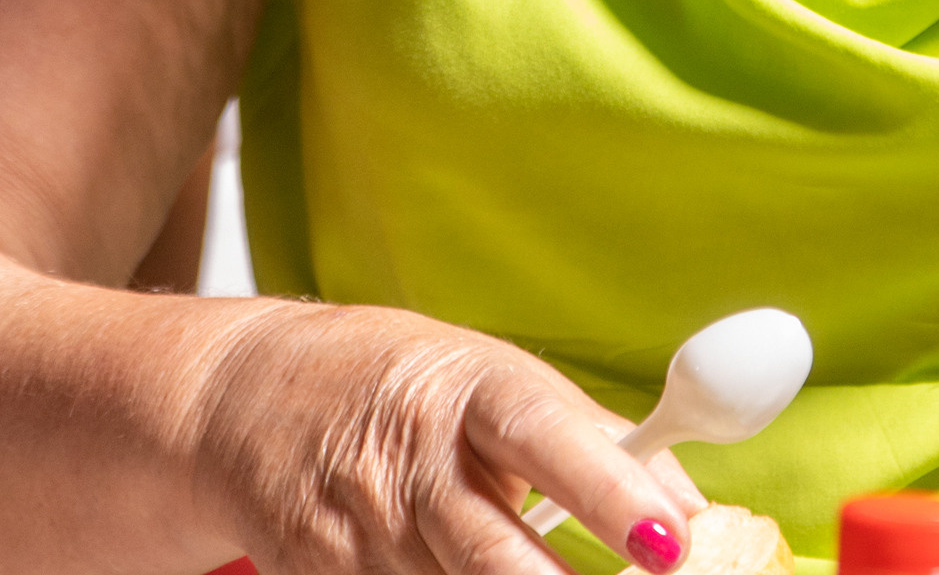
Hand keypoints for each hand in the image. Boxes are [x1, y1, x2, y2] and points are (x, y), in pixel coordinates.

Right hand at [194, 303, 700, 574]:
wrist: (246, 400)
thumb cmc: (401, 388)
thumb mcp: (491, 384)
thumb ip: (589, 443)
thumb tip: (693, 511)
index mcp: (467, 389)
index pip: (546, 434)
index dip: (610, 489)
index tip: (672, 542)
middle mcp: (411, 461)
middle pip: (494, 555)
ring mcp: (360, 531)